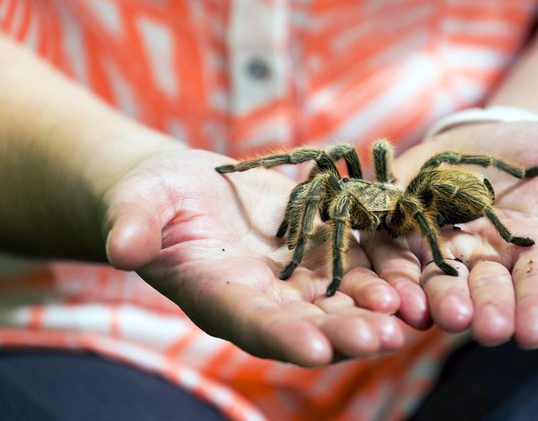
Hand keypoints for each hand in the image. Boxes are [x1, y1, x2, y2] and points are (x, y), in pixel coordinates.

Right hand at [101, 148, 402, 366]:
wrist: (187, 187)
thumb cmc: (153, 198)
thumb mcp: (137, 204)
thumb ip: (133, 226)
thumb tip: (122, 248)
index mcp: (217, 295)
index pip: (251, 324)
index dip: (283, 338)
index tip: (315, 351)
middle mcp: (263, 297)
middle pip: (308, 322)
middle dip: (346, 331)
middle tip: (385, 337)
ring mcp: (294, 276)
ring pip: (340, 299)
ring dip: (376, 306)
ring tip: (413, 311)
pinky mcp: (317, 248)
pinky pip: (355, 262)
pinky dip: (383, 269)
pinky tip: (414, 274)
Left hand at [364, 121, 537, 347]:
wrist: (494, 145)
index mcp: (534, 252)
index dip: (537, 306)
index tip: (534, 331)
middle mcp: (486, 261)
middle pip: (482, 290)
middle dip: (482, 308)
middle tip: (483, 327)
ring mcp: (440, 246)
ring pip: (431, 279)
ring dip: (428, 297)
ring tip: (425, 312)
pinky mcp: (401, 223)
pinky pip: (388, 249)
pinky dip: (383, 266)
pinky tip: (378, 281)